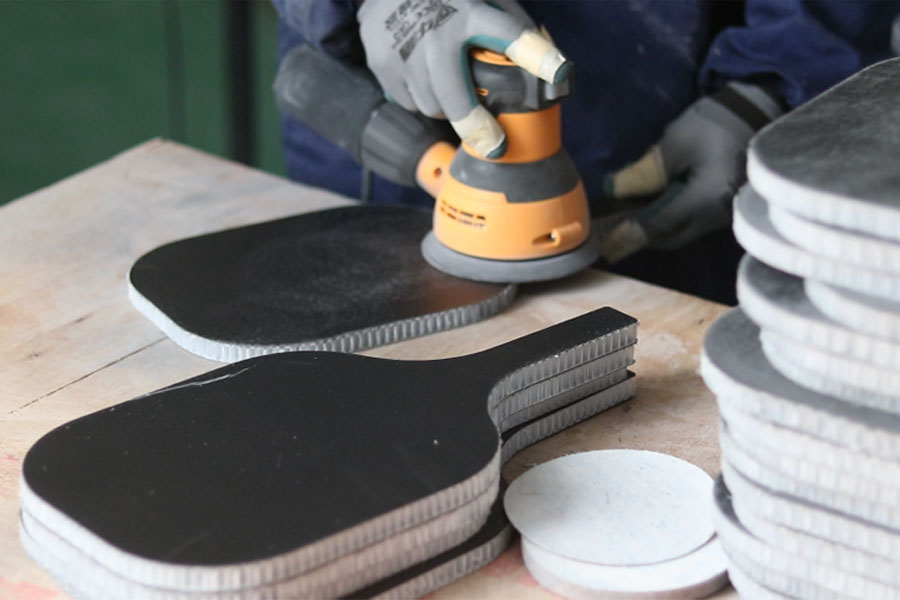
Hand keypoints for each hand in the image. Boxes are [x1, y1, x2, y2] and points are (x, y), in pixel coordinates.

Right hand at [357, 0, 569, 158]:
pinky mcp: (382, 64)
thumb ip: (512, 26)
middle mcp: (437, 34)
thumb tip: (549, 71)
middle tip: (495, 147)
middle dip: (474, 123)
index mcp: (472, 12)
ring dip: (447, 106)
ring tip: (449, 83)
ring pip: (433, 106)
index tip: (560, 72)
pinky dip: (420, 96)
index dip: (537, 55)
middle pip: (455, 93)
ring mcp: (405, 50)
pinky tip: (421, 72)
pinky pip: (410, 102)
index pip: (510, 34)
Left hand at [601, 82, 783, 258]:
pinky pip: (690, 223)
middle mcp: (717, 215)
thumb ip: (643, 173)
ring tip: (626, 222)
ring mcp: (722, 215)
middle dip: (640, 237)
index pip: (661, 225)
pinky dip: (667, 221)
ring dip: (653, 230)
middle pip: (671, 238)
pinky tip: (649, 210)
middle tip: (612, 232)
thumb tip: (614, 190)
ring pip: (680, 233)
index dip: (630, 233)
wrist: (754, 113)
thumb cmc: (714, 124)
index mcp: (706, 198)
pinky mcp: (722, 209)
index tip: (606, 240)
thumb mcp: (674, 144)